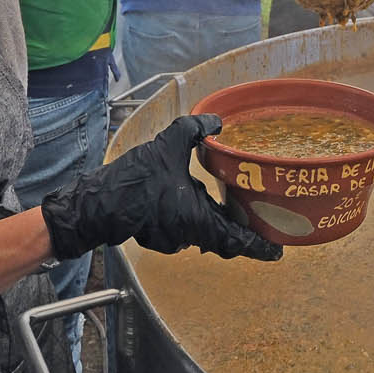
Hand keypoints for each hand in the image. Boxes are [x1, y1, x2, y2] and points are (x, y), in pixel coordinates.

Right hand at [42, 115, 281, 261]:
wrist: (96, 203)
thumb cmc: (134, 181)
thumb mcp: (169, 145)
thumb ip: (195, 130)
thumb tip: (216, 121)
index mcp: (198, 220)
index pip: (238, 242)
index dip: (260, 247)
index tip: (278, 251)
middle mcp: (187, 234)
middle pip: (224, 240)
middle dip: (241, 232)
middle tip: (256, 222)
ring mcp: (170, 238)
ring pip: (202, 234)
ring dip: (215, 222)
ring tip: (228, 204)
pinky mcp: (156, 234)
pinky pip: (183, 230)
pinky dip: (193, 218)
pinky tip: (191, 198)